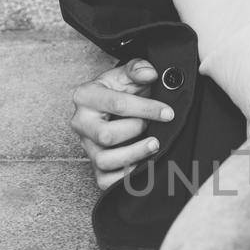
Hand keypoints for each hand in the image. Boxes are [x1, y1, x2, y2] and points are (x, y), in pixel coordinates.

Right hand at [71, 58, 173, 189]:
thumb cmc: (120, 91)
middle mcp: (80, 122)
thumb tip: (149, 73)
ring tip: (154, 146)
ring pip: (105, 160)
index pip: (117, 104)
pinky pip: (105, 180)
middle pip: (107, 135)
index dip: (147, 109)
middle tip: (154, 129)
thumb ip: (137, 69)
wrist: (112, 108)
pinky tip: (143, 165)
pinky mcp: (94, 166)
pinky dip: (126, 177)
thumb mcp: (126, 75)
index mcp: (85, 96)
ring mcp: (86, 146)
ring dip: (135, 155)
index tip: (168, 113)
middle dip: (137, 131)